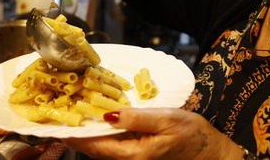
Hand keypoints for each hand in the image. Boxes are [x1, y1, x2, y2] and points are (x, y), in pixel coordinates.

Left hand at [62, 108, 242, 159]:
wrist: (213, 155)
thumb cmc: (194, 137)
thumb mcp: (167, 120)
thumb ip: (137, 118)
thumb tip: (108, 115)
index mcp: (134, 154)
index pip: (95, 146)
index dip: (73, 136)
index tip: (56, 126)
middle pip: (95, 148)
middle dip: (77, 134)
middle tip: (60, 115)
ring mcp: (135, 159)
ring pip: (104, 147)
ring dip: (88, 133)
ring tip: (74, 115)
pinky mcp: (140, 155)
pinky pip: (114, 146)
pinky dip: (103, 134)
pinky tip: (100, 121)